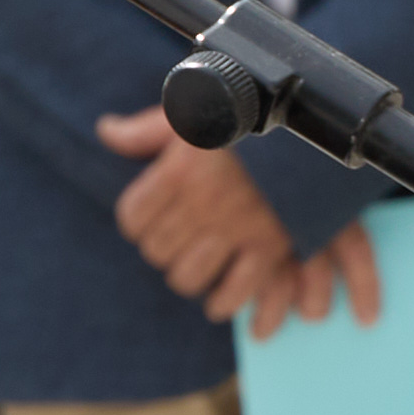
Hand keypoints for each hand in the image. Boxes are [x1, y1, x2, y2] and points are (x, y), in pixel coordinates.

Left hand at [96, 110, 387, 337]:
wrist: (307, 124)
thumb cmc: (241, 118)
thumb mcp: (190, 113)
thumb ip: (146, 130)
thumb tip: (106, 131)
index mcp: (178, 171)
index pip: (132, 219)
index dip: (135, 224)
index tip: (146, 219)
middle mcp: (203, 204)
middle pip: (156, 251)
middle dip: (160, 249)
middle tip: (173, 241)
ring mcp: (236, 228)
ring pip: (187, 277)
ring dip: (187, 275)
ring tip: (193, 265)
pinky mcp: (270, 246)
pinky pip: (234, 291)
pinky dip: (223, 301)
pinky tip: (218, 300)